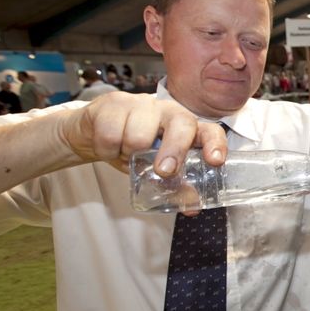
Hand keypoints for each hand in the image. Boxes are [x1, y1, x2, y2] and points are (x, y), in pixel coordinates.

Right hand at [59, 91, 227, 175]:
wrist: (94, 132)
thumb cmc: (134, 150)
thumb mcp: (155, 169)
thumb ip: (175, 184)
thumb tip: (192, 207)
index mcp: (186, 128)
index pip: (209, 130)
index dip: (215, 144)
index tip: (215, 161)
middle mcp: (169, 111)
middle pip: (181, 124)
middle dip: (174, 150)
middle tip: (164, 170)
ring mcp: (142, 104)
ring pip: (139, 134)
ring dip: (129, 153)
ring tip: (126, 153)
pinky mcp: (114, 103)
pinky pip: (110, 134)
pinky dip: (107, 149)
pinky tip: (109, 146)